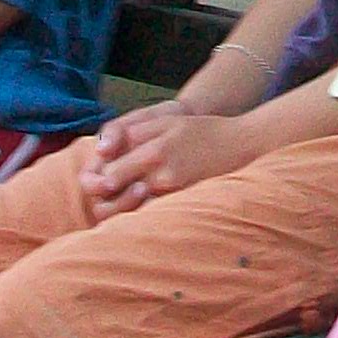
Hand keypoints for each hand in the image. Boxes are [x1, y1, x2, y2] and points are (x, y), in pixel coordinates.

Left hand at [79, 102, 271, 219]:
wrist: (240, 145)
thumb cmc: (201, 130)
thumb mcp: (166, 121)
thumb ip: (132, 133)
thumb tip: (101, 152)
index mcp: (152, 148)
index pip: (107, 171)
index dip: (96, 176)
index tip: (96, 179)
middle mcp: (158, 170)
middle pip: (113, 192)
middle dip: (102, 196)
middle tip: (101, 196)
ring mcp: (171, 188)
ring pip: (129, 209)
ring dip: (117, 209)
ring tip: (116, 207)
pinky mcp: (181, 201)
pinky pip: (150, 215)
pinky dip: (139, 216)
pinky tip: (139, 213)